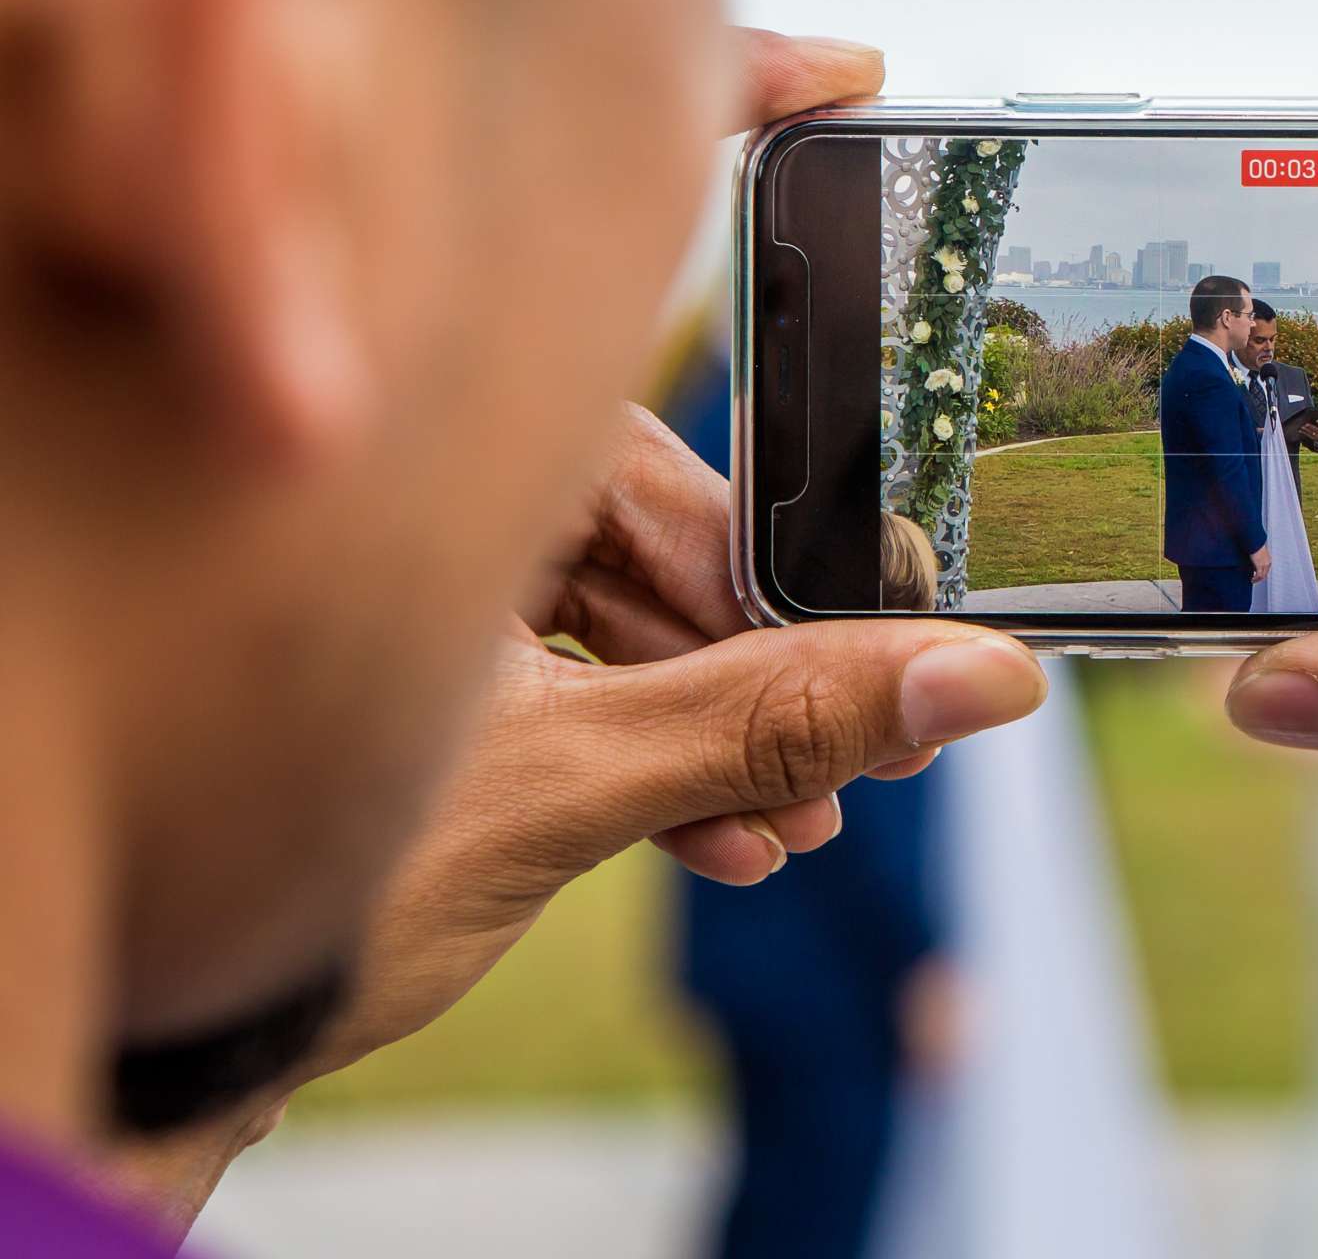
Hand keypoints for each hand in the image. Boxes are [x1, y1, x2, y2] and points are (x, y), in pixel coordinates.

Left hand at [307, 402, 1046, 1085]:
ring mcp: (398, 603)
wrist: (159, 1040)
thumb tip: (974, 675)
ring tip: (779, 823)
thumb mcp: (576, 785)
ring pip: (608, 631)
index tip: (852, 647)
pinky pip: (561, 684)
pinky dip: (640, 757)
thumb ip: (778, 718)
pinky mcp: (416, 684)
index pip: (639, 460)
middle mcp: (396, 518)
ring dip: (708, 732)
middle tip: (837, 762)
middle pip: (639, 553)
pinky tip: (714, 837)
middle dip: (745, 676)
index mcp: (402, 478)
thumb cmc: (300, 877)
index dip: (760, 564)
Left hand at [1298, 419, 1317, 445]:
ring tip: (1302, 426)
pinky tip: (1300, 429)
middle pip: (1317, 431)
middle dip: (1312, 427)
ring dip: (1307, 430)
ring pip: (1312, 433)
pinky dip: (1304, 433)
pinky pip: (1308, 436)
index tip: (1317, 420)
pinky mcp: (1313, 438)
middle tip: (1306, 424)